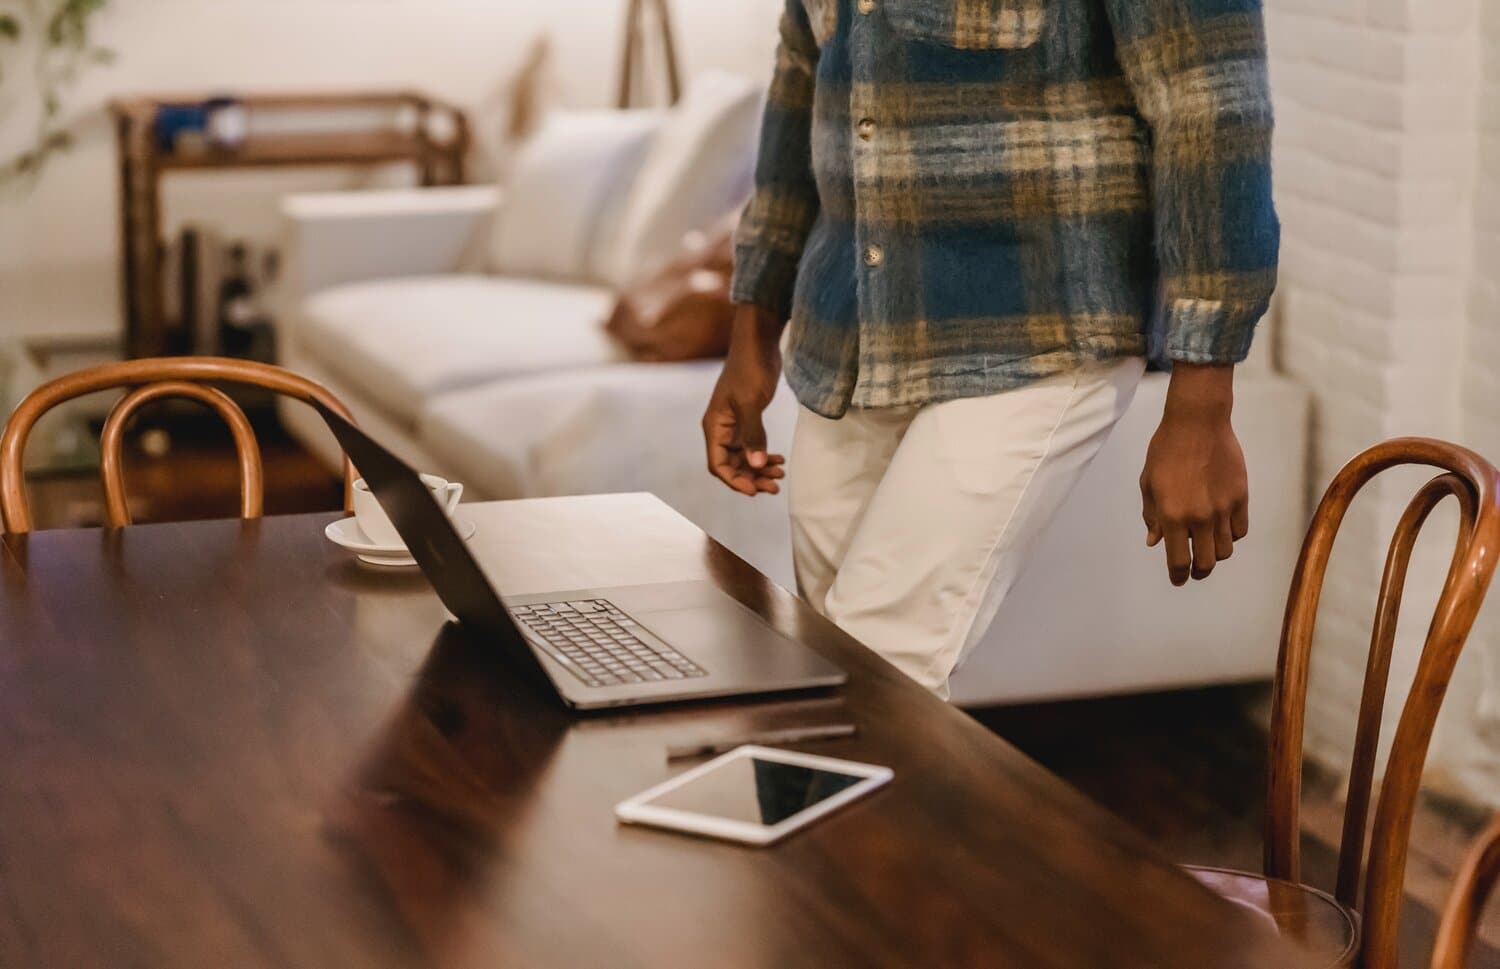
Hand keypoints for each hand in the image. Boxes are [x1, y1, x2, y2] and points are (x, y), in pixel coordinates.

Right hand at [702, 305, 786, 496]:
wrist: (759, 344)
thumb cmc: (750, 369)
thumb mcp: (751, 403)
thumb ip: (753, 434)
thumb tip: (755, 465)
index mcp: (715, 426)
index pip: (718, 464)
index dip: (735, 481)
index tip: (755, 490)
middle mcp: (721, 428)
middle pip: (732, 464)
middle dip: (752, 477)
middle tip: (775, 486)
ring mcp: (734, 424)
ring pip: (744, 457)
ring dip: (760, 468)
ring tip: (780, 474)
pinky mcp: (747, 418)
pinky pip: (753, 445)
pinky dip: (764, 454)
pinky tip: (779, 459)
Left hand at [1140, 364, 1248, 585]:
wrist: (1197, 423)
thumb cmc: (1166, 451)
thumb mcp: (1149, 484)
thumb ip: (1152, 516)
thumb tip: (1154, 542)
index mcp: (1173, 516)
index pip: (1178, 561)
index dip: (1178, 576)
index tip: (1178, 580)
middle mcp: (1200, 517)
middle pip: (1207, 562)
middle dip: (1198, 570)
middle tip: (1194, 569)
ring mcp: (1223, 508)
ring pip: (1225, 549)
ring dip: (1215, 552)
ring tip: (1207, 545)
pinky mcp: (1240, 497)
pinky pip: (1240, 530)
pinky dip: (1231, 535)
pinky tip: (1221, 527)